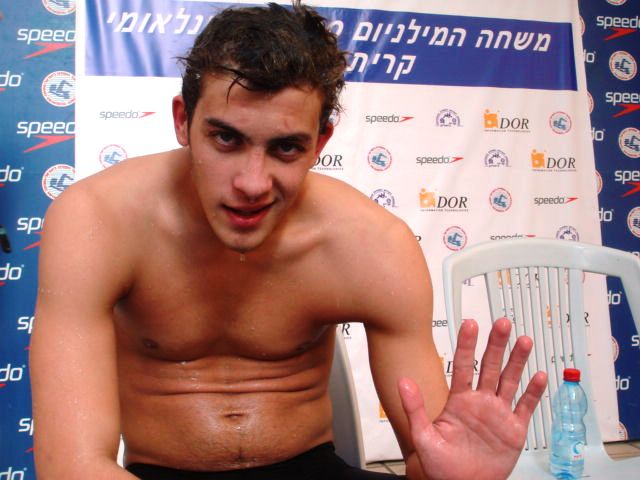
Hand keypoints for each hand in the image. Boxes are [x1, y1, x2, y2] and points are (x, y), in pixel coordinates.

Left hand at [398, 318, 546, 479]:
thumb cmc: (441, 466)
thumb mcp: (423, 436)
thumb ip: (414, 408)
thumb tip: (402, 381)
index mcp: (459, 401)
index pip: (463, 366)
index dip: (467, 344)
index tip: (470, 324)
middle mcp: (480, 402)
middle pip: (490, 366)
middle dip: (496, 344)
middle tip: (502, 323)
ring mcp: (498, 414)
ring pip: (510, 380)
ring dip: (517, 361)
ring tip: (524, 340)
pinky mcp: (514, 430)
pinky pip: (525, 407)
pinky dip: (533, 392)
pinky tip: (540, 376)